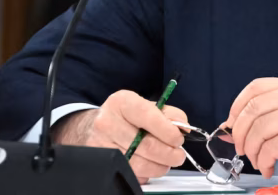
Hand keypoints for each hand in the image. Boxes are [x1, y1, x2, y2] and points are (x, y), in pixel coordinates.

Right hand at [51, 90, 187, 183]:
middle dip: (169, 153)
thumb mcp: (146, 106)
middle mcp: (107, 122)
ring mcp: (101, 145)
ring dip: (160, 166)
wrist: (94, 127)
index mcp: (122, 102)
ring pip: (139, 163)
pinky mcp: (101, 163)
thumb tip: (184, 128)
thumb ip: (170, 114)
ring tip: (167, 161)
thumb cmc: (127, 116)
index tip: (179, 139)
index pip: (148, 116)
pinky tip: (150, 165)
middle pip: (145, 145)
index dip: (168, 131)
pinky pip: (131, 174)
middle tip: (179, 155)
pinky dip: (146, 173)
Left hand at [223, 78, 277, 190]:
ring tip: (258, 161)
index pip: (256, 87)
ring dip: (252, 150)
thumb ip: (264, 119)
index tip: (231, 124)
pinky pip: (270, 147)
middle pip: (254, 108)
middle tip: (240, 148)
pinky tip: (269, 167)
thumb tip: (231, 128)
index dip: (237, 106)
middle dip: (239, 132)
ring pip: (259, 129)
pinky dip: (264, 161)